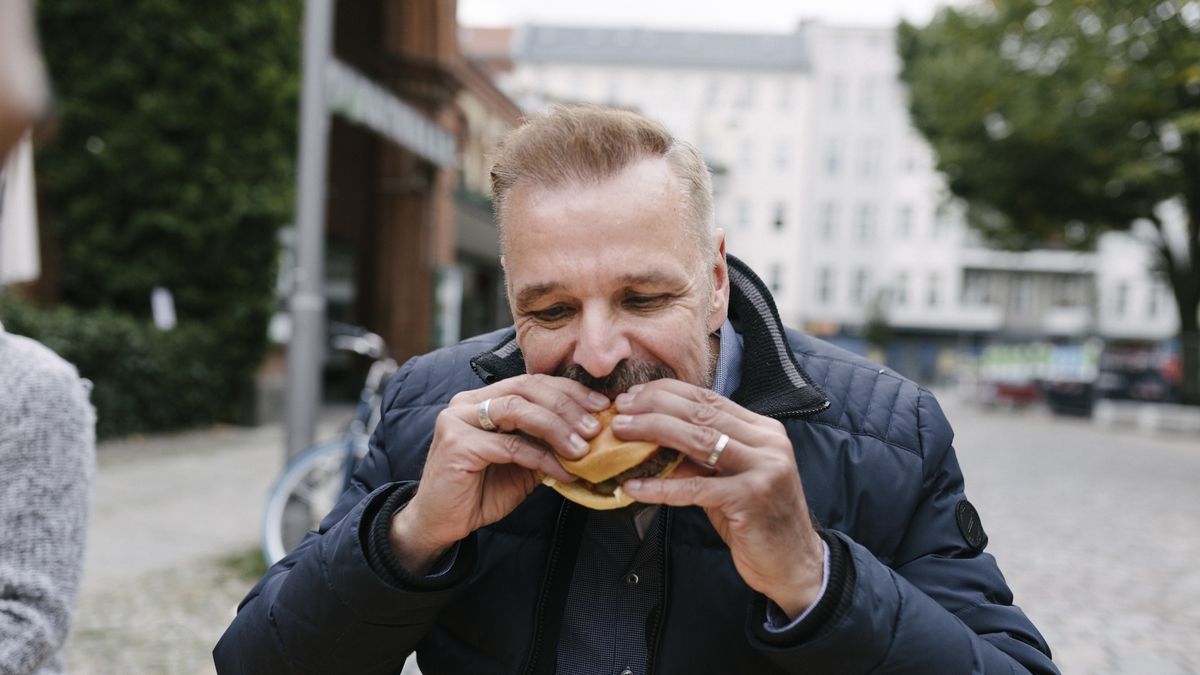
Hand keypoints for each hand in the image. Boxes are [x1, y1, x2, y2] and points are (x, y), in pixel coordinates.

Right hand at [390, 375, 609, 572]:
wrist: (442, 524)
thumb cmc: (481, 491)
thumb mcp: (522, 463)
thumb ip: (545, 444)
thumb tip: (588, 434)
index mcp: (483, 399)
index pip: (532, 382)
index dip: (569, 391)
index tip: (601, 406)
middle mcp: (468, 402)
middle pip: (526, 388)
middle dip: (567, 406)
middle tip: (595, 428)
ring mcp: (458, 420)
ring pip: (518, 410)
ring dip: (556, 428)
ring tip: (582, 448)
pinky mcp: (457, 445)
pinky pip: (509, 445)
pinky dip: (541, 458)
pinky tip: (562, 472)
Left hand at [615, 380, 824, 618]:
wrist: (793, 563)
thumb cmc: (756, 520)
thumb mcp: (728, 479)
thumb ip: (699, 457)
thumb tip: (650, 438)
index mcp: (762, 430)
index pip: (709, 399)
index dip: (667, 393)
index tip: (633, 394)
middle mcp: (767, 442)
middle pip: (701, 413)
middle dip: (654, 406)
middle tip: (620, 408)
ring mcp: (763, 469)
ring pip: (698, 439)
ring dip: (653, 432)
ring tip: (620, 432)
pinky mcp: (751, 499)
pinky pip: (695, 487)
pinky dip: (661, 486)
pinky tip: (634, 486)